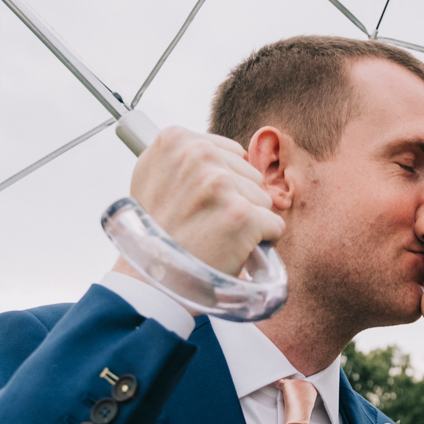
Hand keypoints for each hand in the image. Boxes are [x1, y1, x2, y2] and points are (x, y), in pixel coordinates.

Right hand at [124, 126, 283, 278]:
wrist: (149, 283)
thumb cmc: (154, 236)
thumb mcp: (155, 179)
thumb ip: (187, 160)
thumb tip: (234, 152)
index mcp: (175, 140)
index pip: (230, 153)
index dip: (218, 185)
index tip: (194, 204)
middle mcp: (198, 154)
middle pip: (249, 174)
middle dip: (234, 201)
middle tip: (201, 224)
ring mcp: (220, 183)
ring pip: (263, 200)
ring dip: (245, 222)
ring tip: (210, 237)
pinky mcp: (242, 214)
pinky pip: (274, 226)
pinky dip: (260, 243)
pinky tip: (229, 250)